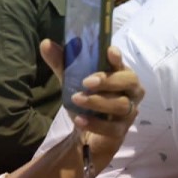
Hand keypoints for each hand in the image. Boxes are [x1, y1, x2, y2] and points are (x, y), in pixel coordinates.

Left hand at [40, 40, 143, 169]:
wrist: (88, 133)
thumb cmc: (87, 101)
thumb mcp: (72, 80)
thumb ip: (62, 63)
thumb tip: (46, 43)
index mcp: (121, 74)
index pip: (123, 63)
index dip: (118, 58)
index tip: (110, 51)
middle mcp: (131, 92)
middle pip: (130, 81)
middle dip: (109, 80)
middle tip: (86, 81)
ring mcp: (128, 112)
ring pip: (121, 105)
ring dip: (98, 102)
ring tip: (77, 99)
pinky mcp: (121, 131)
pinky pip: (112, 128)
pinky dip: (95, 123)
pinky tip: (79, 120)